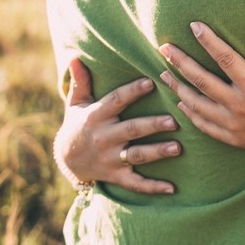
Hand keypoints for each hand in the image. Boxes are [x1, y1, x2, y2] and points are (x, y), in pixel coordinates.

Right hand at [54, 57, 180, 194]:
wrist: (67, 160)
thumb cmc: (79, 124)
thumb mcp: (76, 103)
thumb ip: (81, 82)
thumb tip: (74, 56)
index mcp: (96, 116)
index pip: (116, 101)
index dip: (133, 91)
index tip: (151, 81)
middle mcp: (104, 138)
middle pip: (131, 129)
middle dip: (152, 125)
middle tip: (175, 120)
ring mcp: (110, 159)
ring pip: (135, 155)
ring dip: (157, 152)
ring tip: (178, 147)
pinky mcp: (116, 176)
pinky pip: (135, 183)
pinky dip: (153, 187)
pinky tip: (172, 188)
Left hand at [158, 22, 244, 159]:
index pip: (226, 59)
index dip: (209, 41)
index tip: (194, 26)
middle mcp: (239, 106)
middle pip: (202, 80)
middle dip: (181, 62)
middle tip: (164, 47)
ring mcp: (233, 124)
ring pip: (196, 103)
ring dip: (178, 87)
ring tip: (163, 73)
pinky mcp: (232, 138)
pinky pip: (203, 124)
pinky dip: (189, 113)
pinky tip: (180, 103)